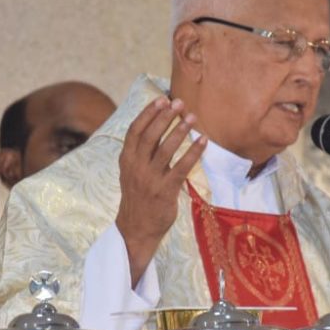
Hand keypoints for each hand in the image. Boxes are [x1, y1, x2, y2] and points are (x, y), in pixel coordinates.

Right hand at [116, 96, 205, 285]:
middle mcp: (136, 167)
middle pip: (150, 136)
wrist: (136, 229)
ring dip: (180, 131)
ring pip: (166, 149)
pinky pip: (181, 168)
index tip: (162, 100)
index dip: (148, 113)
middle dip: (165, 117)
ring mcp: (150, 179)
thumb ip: (141, 152)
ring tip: (193, 118)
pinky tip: (203, 142)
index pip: (135, 130)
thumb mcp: (132, 172)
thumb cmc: (138, 197)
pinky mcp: (165, 191)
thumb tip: (156, 127)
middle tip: (180, 103)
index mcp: (126, 160)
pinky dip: (193, 152)